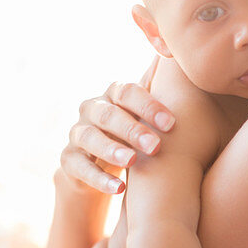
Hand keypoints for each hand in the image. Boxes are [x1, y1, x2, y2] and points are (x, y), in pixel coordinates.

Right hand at [59, 63, 174, 195]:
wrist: (99, 161)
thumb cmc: (134, 132)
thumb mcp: (146, 114)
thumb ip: (163, 89)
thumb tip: (179, 59)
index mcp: (113, 95)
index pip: (127, 93)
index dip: (148, 106)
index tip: (171, 124)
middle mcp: (92, 110)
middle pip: (108, 115)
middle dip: (132, 129)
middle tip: (155, 146)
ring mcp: (77, 134)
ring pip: (90, 138)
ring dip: (111, 149)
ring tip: (131, 162)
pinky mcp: (68, 159)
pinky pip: (81, 168)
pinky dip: (99, 179)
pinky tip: (119, 189)